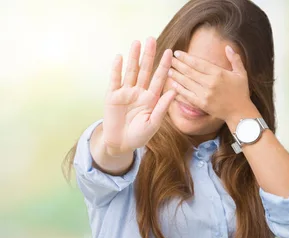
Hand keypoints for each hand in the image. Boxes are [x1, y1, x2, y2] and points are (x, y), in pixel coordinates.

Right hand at [102, 37, 175, 155]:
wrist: (121, 144)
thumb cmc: (140, 135)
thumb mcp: (154, 123)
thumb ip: (163, 107)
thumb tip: (174, 91)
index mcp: (152, 98)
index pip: (159, 78)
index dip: (164, 66)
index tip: (170, 53)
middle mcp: (140, 92)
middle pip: (145, 70)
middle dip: (148, 55)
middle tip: (152, 39)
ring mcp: (126, 92)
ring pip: (131, 71)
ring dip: (133, 57)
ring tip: (136, 42)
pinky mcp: (112, 96)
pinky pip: (115, 80)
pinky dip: (117, 69)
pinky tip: (119, 57)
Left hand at [168, 45, 256, 122]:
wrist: (240, 112)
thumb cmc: (241, 92)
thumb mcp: (241, 73)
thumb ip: (235, 59)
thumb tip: (228, 46)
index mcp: (219, 73)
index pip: (198, 63)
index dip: (186, 57)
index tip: (177, 53)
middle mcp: (210, 83)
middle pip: (189, 71)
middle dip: (178, 64)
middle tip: (169, 59)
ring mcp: (205, 94)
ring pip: (186, 83)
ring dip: (176, 76)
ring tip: (168, 70)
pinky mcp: (202, 104)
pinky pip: (187, 96)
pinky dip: (179, 90)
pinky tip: (172, 86)